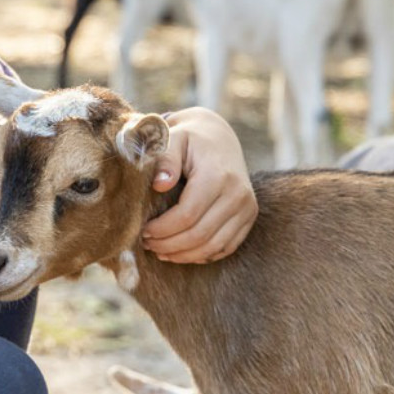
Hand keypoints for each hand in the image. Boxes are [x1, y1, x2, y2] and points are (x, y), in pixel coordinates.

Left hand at [140, 108, 256, 263]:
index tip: (143, 231)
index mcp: (218, 175)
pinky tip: (181, 252)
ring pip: (213, 246)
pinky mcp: (249, 217)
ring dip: (184, 255)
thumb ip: (165, 159)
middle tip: (148, 244)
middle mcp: (238, 194)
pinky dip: (202, 255)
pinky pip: (226, 247)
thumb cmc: (190, 139)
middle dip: (169, 245)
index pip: (187, 215)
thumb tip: (160, 184)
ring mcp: (247, 207)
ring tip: (161, 251)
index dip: (162, 229)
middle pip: (200, 235)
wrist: (220, 138)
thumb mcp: (174, 138)